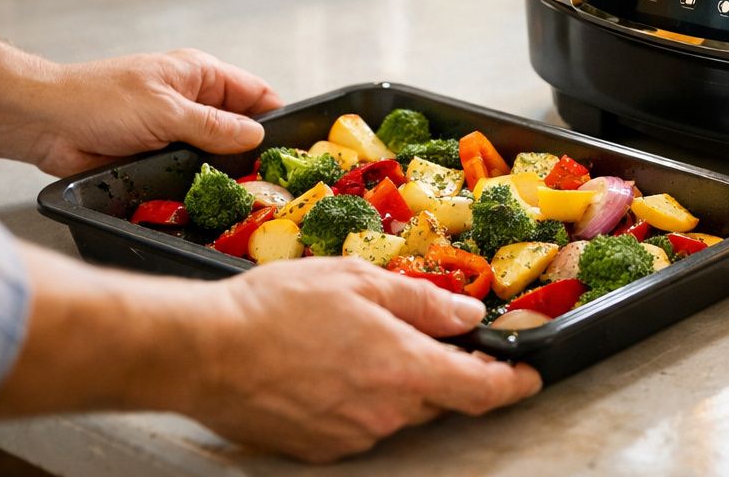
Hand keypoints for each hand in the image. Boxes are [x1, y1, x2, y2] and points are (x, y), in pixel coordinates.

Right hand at [0, 248, 542, 463]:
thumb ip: (423, 299)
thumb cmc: (274, 308)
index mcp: (404, 369)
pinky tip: (331, 364)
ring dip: (396, 379)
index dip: (512, 383)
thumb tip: (466, 311)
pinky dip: (361, 396)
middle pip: (440, 396)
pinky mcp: (318, 447)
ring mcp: (351, 435)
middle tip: (427, 332)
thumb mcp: (360, 281)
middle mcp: (385, 412)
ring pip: (398, 408)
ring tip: (358, 339)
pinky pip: (360, 422)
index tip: (527, 376)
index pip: (482, 390)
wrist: (201, 350)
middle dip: (444, 368)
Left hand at [26, 49, 283, 174]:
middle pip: (240, 126)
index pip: (255, 93)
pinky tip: (213, 200)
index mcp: (200, 75)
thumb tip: (256, 136)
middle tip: (272, 180)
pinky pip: (190, 172)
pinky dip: (200, 184)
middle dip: (254, 150)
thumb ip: (214, 126)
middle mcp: (192, 101)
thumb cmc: (99, 100)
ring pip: (216, 153)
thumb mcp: (166, 110)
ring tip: (247, 196)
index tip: (294, 146)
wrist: (44, 123)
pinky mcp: (157, 157)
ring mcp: (175, 130)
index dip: (276, 117)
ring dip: (225, 171)